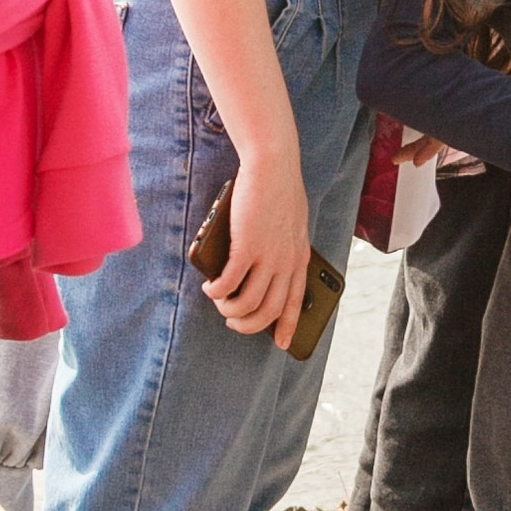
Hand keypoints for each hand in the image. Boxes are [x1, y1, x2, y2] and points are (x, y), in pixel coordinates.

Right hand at [206, 145, 311, 345]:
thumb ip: (284, 247)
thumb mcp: (293, 225)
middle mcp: (286, 263)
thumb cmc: (280, 191)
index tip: (280, 344)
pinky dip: (216, 291)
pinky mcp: (246, 248)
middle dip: (247, 325)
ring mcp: (267, 257)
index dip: (287, 326)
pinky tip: (210, 287)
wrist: (273, 166)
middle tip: (232, 322)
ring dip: (228, 310)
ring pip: (246, 304)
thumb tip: (266, 267)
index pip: (295, 302)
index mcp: (300, 258)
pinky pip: (228, 284)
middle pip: (267, 311)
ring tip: (219, 302)